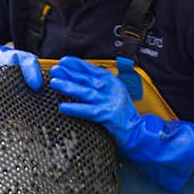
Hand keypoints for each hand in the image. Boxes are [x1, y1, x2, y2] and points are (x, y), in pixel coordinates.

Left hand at [47, 56, 193, 192]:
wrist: (139, 133)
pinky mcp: (108, 116)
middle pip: (88, 79)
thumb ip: (101, 88)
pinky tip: (62, 107)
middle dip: (70, 73)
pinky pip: (88, 111)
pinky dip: (75, 109)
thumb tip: (79, 80)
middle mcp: (113, 90)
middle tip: (55, 69)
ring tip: (55, 82)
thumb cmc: (124, 116)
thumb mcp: (114, 96)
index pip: (94, 70)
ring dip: (69, 86)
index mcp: (114, 83)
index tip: (64, 61)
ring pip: (86, 92)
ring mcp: (110, 103)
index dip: (78, 65)